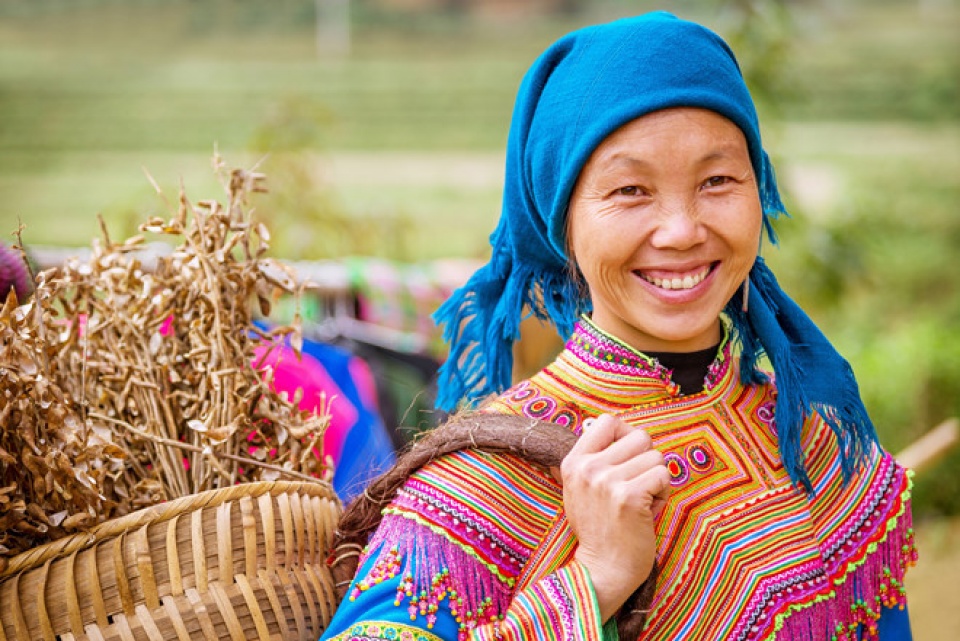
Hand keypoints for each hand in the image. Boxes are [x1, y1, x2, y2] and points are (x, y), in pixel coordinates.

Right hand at [556, 414, 670, 620]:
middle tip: (636, 485)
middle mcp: (588, 468)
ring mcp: (607, 481)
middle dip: (646, 460)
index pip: (608, 421)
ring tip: (640, 502)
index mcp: (573, 462)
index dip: (626, 435)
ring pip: (656, 457)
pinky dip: (663, 494)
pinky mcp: (629, 496)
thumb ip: (591, 458)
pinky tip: (647, 512)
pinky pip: (663, 476)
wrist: (603, 569)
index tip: (628, 458)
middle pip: (640, 436)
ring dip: (655, 480)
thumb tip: (604, 425)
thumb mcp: (579, 489)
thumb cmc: (598, 528)